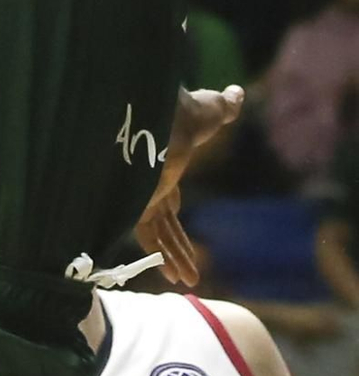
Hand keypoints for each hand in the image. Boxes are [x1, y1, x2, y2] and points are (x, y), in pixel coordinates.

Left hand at [136, 86, 243, 286]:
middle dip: (175, 247)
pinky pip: (149, 236)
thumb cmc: (187, 111)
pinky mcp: (138, 202)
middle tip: (186, 273)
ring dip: (174, 259)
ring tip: (187, 283)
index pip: (167, 198)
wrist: (162, 115)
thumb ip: (223, 106)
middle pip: (164, 222)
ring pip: (159, 234)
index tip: (175, 228)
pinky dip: (161, 255)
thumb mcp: (210, 110)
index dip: (171, 214)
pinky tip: (175, 276)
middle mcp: (152, 183)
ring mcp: (143, 193)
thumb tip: (237, 93)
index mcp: (165, 166)